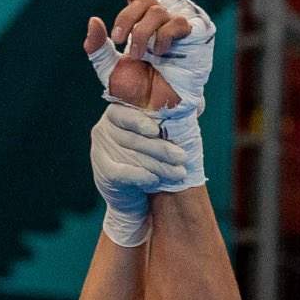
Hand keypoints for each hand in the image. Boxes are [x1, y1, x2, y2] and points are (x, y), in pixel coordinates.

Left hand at [85, 0, 186, 110]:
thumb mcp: (109, 70)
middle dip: (127, 17)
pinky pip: (178, 22)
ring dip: (143, 32)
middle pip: (145, 0)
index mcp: (141, 27)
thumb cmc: (137, 93)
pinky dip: (164, 35)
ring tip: (139, 55)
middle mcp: (160, 24)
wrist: (156, 111)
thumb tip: (94, 19)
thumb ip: (98, 47)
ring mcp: (178, 29)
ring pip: (158, 10)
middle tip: (118, 40)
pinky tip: (159, 51)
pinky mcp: (195, 36)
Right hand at [92, 105, 186, 246]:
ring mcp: (100, 151)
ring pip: (132, 156)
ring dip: (158, 166)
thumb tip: (199, 104)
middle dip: (161, 149)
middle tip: (182, 157)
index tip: (156, 130)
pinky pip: (122, 173)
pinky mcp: (103, 173)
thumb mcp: (158, 135)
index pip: (123, 112)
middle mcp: (104, 130)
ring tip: (179, 172)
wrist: (132, 195)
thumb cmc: (149, 158)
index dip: (139, 120)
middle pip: (134, 138)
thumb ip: (173, 117)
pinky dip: (140, 176)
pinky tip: (155, 180)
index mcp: (117, 113)